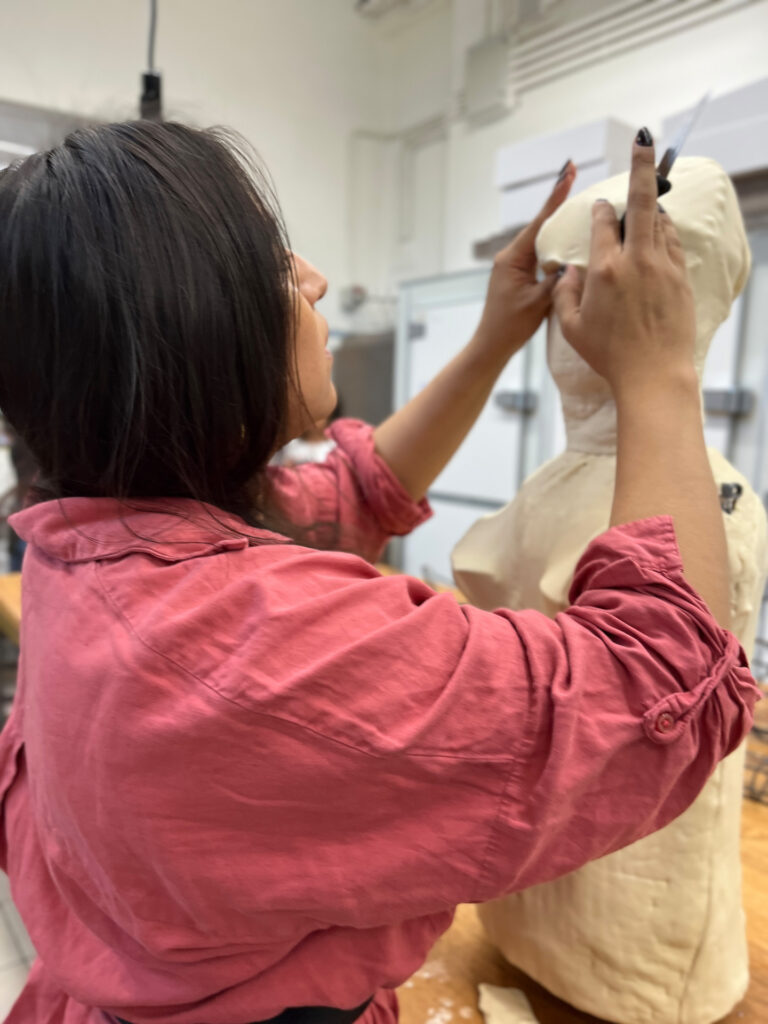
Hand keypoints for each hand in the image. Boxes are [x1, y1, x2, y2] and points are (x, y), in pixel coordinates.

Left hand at [474, 161, 575, 360]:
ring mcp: (513, 265)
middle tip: (574, 177)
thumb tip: (575, 260)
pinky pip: (538, 253)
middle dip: (558, 203)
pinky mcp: (517, 274)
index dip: (556, 196)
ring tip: (577, 205)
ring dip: (557, 224)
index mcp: (513, 258)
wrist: (491, 345)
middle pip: (540, 225)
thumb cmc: (510, 326)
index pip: (539, 221)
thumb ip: (557, 279)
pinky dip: (553, 244)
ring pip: (540, 239)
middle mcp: (510, 256)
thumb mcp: (538, 302)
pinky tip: (568, 240)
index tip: (567, 171)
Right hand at [553, 137, 696, 399]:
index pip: (603, 223)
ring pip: (660, 221)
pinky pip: (673, 243)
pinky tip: (662, 229)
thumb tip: (567, 272)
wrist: (653, 374)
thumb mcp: (572, 328)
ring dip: (652, 206)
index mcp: (604, 269)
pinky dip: (666, 230)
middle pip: (640, 202)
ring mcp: (662, 266)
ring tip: (647, 198)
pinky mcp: (680, 278)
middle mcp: (636, 260)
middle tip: (643, 140)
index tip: (599, 205)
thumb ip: (565, 295)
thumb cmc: (610, 355)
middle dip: (641, 167)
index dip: (601, 209)